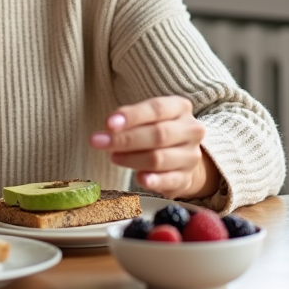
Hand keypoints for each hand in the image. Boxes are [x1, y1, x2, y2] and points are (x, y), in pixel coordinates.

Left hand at [88, 95, 219, 199]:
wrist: (181, 157)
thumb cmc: (156, 130)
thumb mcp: (146, 117)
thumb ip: (130, 118)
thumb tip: (110, 126)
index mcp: (180, 107)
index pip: (157, 109)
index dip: (132, 116)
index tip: (108, 124)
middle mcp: (190, 130)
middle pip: (158, 134)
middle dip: (125, 139)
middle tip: (98, 142)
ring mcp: (191, 156)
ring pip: (159, 158)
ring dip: (131, 159)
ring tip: (113, 156)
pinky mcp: (186, 178)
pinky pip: (169, 180)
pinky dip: (153, 180)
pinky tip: (140, 179)